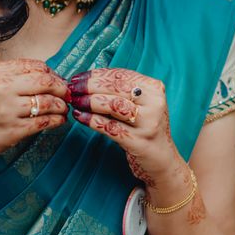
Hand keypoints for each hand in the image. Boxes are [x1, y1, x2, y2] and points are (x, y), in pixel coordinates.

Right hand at [0, 59, 70, 175]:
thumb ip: (15, 76)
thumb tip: (49, 77)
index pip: (38, 66)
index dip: (53, 75)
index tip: (57, 82)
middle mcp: (3, 88)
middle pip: (47, 82)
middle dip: (62, 89)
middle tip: (66, 95)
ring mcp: (8, 110)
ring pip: (49, 102)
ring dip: (61, 106)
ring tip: (62, 109)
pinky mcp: (13, 130)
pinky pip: (45, 122)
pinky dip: (57, 121)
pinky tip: (58, 121)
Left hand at [67, 68, 183, 189]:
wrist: (162, 159)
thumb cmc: (145, 127)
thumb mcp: (142, 104)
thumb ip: (122, 91)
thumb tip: (89, 79)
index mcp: (154, 89)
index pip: (122, 75)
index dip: (97, 75)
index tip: (79, 78)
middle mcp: (154, 104)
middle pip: (117, 88)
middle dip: (90, 86)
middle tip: (72, 89)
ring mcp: (148, 123)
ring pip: (114, 106)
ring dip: (89, 102)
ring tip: (75, 102)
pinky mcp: (139, 142)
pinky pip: (110, 127)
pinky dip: (91, 120)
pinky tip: (80, 117)